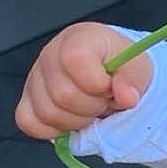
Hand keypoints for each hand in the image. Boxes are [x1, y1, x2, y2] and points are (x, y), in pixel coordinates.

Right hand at [14, 22, 153, 139]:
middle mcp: (50, 54)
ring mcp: (35, 78)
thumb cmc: (122, 65)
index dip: (97, 83)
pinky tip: (74, 118)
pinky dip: (56, 129)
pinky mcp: (27, 101)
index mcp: (78, 39)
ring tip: (92, 108)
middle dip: (92, 106)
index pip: (74, 60)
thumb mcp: (139, 66)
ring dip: (78, 120)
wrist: (112, 72)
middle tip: (105, 100)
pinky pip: (31, 124)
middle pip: (62, 95)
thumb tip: (127, 98)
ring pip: (47, 113)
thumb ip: (134, 79)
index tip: (110, 86)